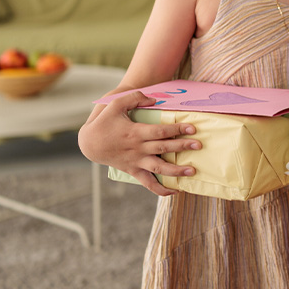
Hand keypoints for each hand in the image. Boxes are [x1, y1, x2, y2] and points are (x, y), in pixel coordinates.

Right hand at [77, 90, 200, 195]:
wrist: (89, 144)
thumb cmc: (104, 122)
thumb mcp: (115, 104)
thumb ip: (134, 97)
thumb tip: (154, 99)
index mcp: (135, 132)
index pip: (160, 132)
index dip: (177, 130)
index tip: (192, 128)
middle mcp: (137, 149)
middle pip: (163, 149)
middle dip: (182, 147)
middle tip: (199, 145)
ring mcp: (136, 162)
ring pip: (158, 169)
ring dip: (176, 171)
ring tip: (192, 171)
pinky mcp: (133, 171)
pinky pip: (148, 183)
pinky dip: (161, 189)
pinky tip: (175, 191)